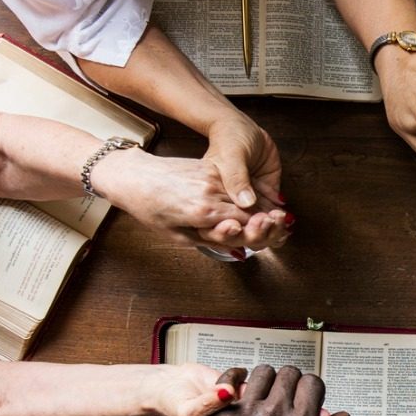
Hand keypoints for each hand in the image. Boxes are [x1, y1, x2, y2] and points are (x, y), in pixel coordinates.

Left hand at [92, 150, 289, 253]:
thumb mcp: (178, 236)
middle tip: (281, 229)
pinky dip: (244, 194)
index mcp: (204, 211)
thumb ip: (211, 240)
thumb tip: (237, 248)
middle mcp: (212, 190)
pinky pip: (233, 184)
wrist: (134, 176)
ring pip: (244, 195)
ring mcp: (211, 176)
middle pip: (250, 209)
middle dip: (266, 220)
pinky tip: (250, 202)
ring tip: (270, 218)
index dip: (262, 232)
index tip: (275, 238)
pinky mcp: (209, 167)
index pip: (245, 224)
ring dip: (258, 207)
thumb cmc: (149, 207)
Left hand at [160, 365, 350, 415]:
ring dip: (267, 380)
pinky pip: (232, 379)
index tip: (307, 398)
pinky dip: (237, 379)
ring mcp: (247, 411)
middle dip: (292, 382)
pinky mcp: (223, 412)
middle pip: (290, 372)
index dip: (312, 389)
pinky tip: (239, 389)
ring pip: (264, 371)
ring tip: (263, 395)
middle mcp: (275, 414)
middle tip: (286, 396)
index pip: (313, 383)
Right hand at [201, 110, 290, 250]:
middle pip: (246, 226)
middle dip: (260, 229)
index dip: (241, 229)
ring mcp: (250, 198)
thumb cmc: (229, 138)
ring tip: (281, 219)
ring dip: (273, 224)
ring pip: (261, 221)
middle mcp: (233, 201)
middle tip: (272, 221)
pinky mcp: (265, 191)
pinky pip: (273, 208)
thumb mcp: (231, 157)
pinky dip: (281, 215)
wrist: (242, 125)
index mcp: (216, 197)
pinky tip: (288, 219)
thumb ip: (236, 179)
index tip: (254, 227)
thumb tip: (246, 202)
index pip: (227, 221)